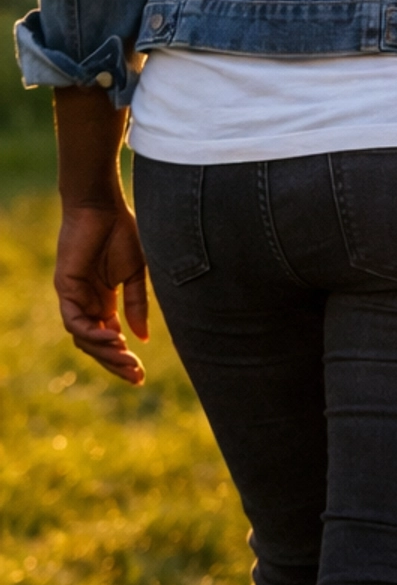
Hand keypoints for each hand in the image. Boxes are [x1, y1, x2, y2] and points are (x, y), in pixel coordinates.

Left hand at [55, 199, 149, 384]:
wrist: (102, 206)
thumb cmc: (121, 233)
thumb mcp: (135, 274)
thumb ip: (137, 305)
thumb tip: (142, 338)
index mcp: (104, 301)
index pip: (109, 339)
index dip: (123, 358)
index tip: (141, 375)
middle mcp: (87, 304)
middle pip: (95, 345)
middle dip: (115, 363)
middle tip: (136, 377)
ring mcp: (74, 298)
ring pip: (83, 338)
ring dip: (104, 352)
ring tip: (127, 359)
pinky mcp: (65, 289)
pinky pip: (74, 321)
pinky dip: (91, 333)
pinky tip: (112, 338)